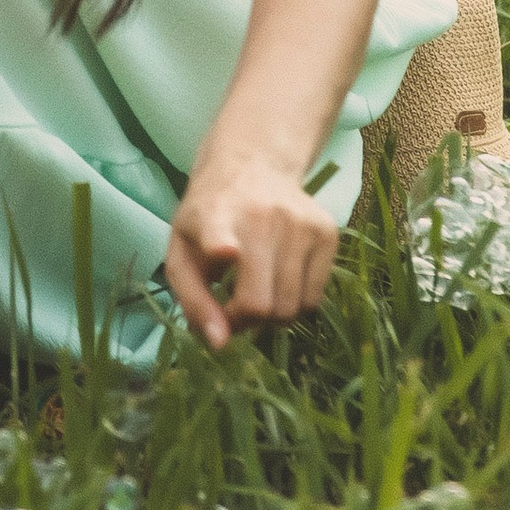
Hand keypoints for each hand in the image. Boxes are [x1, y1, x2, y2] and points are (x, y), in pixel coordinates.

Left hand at [163, 150, 341, 351]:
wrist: (253, 165)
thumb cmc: (209, 218)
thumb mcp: (182, 251)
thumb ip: (194, 300)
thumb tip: (220, 344)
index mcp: (214, 215)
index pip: (218, 230)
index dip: (220, 245)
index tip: (225, 251)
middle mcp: (262, 215)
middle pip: (261, 302)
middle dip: (244, 321)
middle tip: (233, 309)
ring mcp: (300, 223)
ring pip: (292, 308)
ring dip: (271, 317)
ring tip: (256, 293)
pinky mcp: (327, 231)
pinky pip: (315, 299)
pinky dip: (296, 304)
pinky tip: (280, 280)